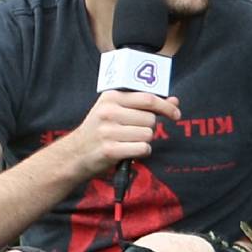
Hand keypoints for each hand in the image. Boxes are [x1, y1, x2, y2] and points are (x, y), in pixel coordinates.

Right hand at [65, 89, 180, 177]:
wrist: (75, 154)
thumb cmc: (100, 130)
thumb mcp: (116, 110)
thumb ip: (144, 104)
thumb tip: (174, 101)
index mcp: (111, 97)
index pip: (148, 98)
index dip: (166, 107)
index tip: (176, 114)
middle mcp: (108, 111)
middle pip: (150, 119)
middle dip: (149, 128)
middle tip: (134, 132)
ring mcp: (108, 131)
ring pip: (148, 135)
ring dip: (143, 141)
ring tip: (127, 141)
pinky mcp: (110, 150)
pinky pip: (142, 149)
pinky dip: (141, 152)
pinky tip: (128, 151)